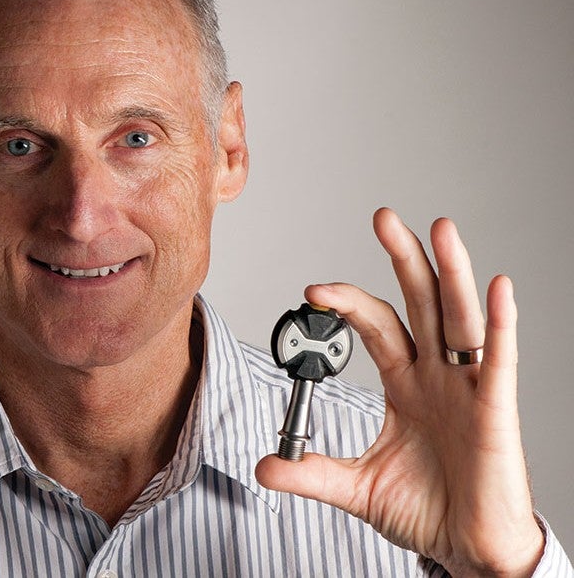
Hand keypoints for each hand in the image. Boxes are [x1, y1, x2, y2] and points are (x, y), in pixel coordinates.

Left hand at [255, 208, 543, 576]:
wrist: (468, 551)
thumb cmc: (427, 510)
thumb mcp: (356, 488)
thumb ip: (310, 473)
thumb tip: (263, 465)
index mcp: (406, 384)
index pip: (376, 326)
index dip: (348, 304)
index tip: (312, 291)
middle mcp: (437, 376)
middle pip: (421, 303)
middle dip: (403, 259)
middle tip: (383, 218)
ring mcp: (468, 389)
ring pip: (460, 319)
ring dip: (452, 272)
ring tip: (439, 228)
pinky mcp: (496, 412)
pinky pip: (500, 362)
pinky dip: (500, 325)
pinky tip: (498, 290)